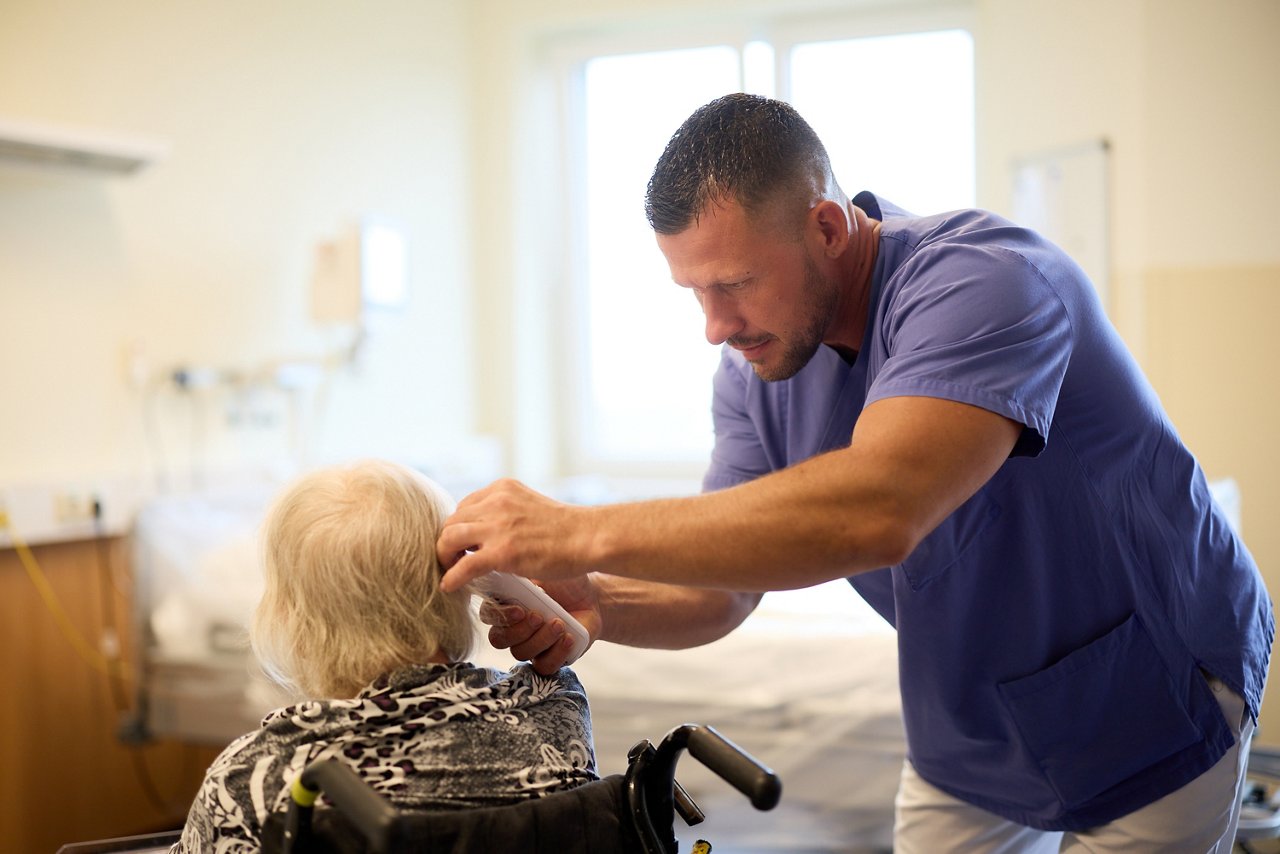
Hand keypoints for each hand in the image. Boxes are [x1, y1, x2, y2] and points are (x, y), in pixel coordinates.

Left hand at [437, 479, 591, 591]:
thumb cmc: (567, 528)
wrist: (588, 537)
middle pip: (453, 520)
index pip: (465, 505)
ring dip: (444, 557)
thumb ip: (509, 512)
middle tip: (452, 558)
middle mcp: (496, 502)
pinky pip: (463, 566)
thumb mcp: (532, 505)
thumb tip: (491, 529)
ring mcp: (497, 526)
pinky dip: (452, 577)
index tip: (463, 543)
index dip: (461, 526)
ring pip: (449, 539)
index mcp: (503, 488)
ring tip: (449, 570)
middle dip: (448, 541)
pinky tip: (449, 587)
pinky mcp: (501, 552)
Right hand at [479, 575, 602, 674]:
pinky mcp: (547, 659)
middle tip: (539, 616)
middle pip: (498, 639)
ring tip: (560, 624)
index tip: (519, 609)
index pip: (488, 614)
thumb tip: (504, 564)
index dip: (500, 616)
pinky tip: (568, 638)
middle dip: (519, 630)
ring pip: (521, 653)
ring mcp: (528, 645)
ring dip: (541, 639)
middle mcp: (511, 627)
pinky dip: (556, 653)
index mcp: (505, 603)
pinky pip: (543, 667)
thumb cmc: (565, 581)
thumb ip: (522, 571)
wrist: (591, 599)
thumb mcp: (545, 569)